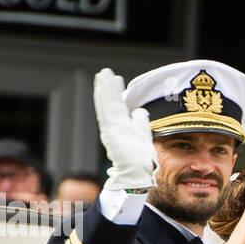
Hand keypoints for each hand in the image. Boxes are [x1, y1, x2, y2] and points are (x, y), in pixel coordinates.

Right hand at [93, 68, 154, 191]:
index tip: (117, 79)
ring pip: (107, 104)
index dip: (117, 92)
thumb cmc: (140, 158)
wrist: (138, 172)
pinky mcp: (110, 131)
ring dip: (104, 88)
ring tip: (103, 74)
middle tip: (106, 71)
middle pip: (111, 102)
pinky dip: (103, 99)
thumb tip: (139, 109)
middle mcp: (115, 125)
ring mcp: (111, 127)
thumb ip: (140, 122)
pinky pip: (105, 111)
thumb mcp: (143, 134)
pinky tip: (101, 88)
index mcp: (122, 126)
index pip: (118, 105)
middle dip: (108, 86)